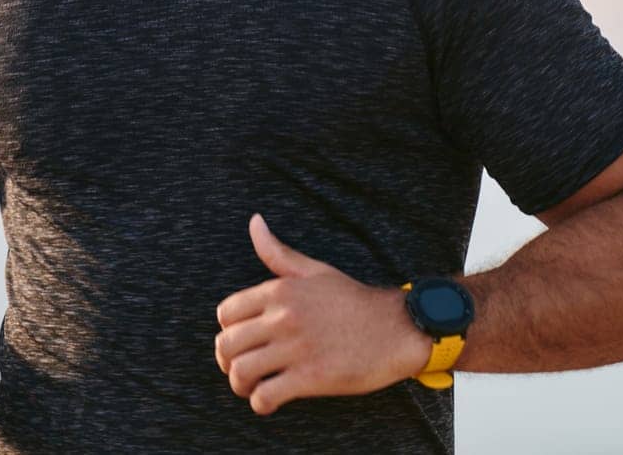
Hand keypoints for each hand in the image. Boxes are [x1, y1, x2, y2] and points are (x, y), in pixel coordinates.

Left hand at [214, 214, 430, 415]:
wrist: (396, 329)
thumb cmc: (353, 301)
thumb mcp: (314, 269)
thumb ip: (278, 252)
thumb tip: (254, 221)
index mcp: (280, 290)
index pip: (226, 313)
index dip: (228, 331)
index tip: (242, 341)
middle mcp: (283, 317)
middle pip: (226, 345)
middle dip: (227, 362)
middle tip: (242, 369)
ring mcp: (296, 348)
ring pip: (240, 372)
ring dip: (240, 385)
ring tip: (253, 387)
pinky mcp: (311, 377)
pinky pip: (265, 396)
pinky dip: (261, 403)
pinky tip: (271, 400)